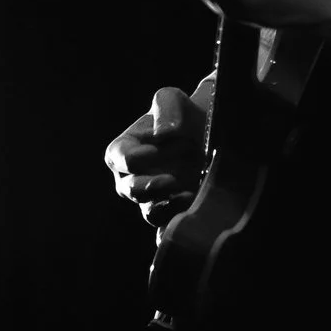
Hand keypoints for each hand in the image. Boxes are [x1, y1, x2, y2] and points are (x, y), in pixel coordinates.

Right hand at [104, 81, 210, 226]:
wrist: (210, 132)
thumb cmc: (182, 113)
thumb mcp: (172, 99)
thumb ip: (165, 108)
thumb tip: (163, 134)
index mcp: (124, 150)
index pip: (120, 158)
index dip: (136, 157)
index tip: (156, 150)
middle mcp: (133, 178)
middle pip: (129, 190)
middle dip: (147, 187)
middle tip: (171, 180)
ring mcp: (153, 198)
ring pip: (149, 212)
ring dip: (164, 208)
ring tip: (187, 196)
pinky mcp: (173, 212)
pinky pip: (165, 230)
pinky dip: (172, 231)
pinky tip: (186, 223)